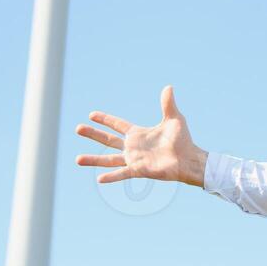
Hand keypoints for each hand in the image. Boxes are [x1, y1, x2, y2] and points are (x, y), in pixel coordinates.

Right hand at [75, 85, 208, 186]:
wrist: (189, 159)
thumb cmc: (183, 140)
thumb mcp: (174, 119)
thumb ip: (168, 104)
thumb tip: (168, 87)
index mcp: (138, 134)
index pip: (117, 125)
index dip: (105, 119)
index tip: (92, 114)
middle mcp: (133, 147)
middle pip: (108, 140)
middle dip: (93, 134)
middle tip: (77, 128)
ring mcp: (134, 159)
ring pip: (109, 159)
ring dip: (94, 159)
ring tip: (77, 159)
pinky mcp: (139, 170)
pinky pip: (123, 173)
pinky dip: (112, 176)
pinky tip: (99, 178)